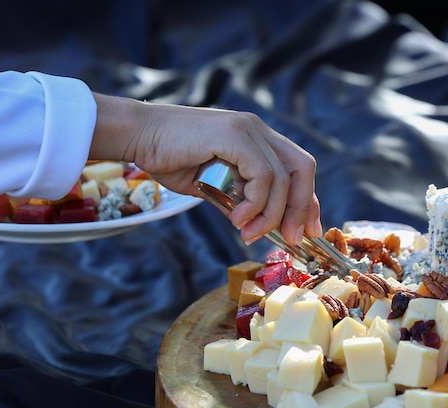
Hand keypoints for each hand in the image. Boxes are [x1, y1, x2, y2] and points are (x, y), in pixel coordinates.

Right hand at [89, 93, 321, 244]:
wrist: (138, 135)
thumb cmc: (169, 157)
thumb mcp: (211, 186)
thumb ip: (237, 199)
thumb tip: (257, 224)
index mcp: (256, 138)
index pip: (298, 168)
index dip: (308, 200)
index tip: (309, 229)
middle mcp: (258, 130)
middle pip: (302, 168)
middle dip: (302, 207)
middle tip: (291, 237)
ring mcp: (248, 129)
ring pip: (283, 177)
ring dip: (270, 213)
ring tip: (248, 231)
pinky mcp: (234, 135)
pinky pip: (262, 175)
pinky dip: (256, 202)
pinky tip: (238, 217)